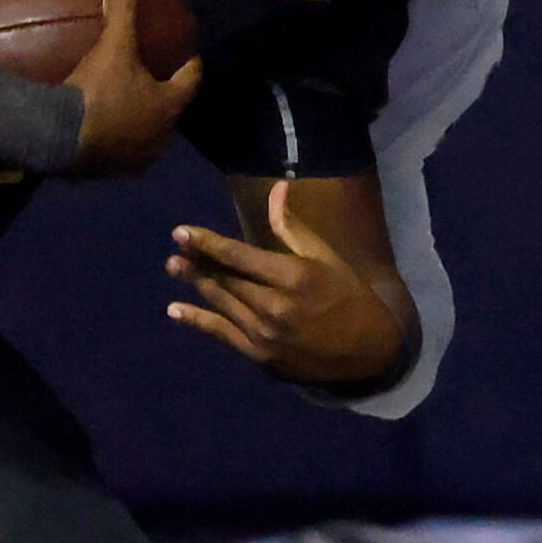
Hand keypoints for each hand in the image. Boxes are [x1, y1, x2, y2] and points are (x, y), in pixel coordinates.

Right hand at [61, 0, 199, 176]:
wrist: (61, 138)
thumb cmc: (98, 91)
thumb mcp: (113, 46)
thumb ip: (122, 13)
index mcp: (168, 104)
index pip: (191, 81)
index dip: (191, 66)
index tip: (190, 57)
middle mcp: (160, 135)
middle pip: (171, 111)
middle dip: (165, 97)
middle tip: (155, 81)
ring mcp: (136, 158)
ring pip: (148, 137)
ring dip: (142, 123)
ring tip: (129, 108)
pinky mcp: (111, 172)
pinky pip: (121, 154)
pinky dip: (118, 142)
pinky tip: (103, 132)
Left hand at [167, 179, 408, 383]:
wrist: (368, 351)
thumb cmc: (348, 295)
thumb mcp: (325, 257)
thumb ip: (292, 226)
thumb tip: (277, 187)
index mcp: (294, 277)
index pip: (239, 256)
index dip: (206, 243)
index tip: (180, 232)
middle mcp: (275, 306)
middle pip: (226, 278)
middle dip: (199, 261)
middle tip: (177, 248)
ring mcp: (265, 334)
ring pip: (221, 303)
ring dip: (195, 283)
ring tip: (173, 266)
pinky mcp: (260, 355)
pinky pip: (222, 334)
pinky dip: (197, 320)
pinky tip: (175, 309)